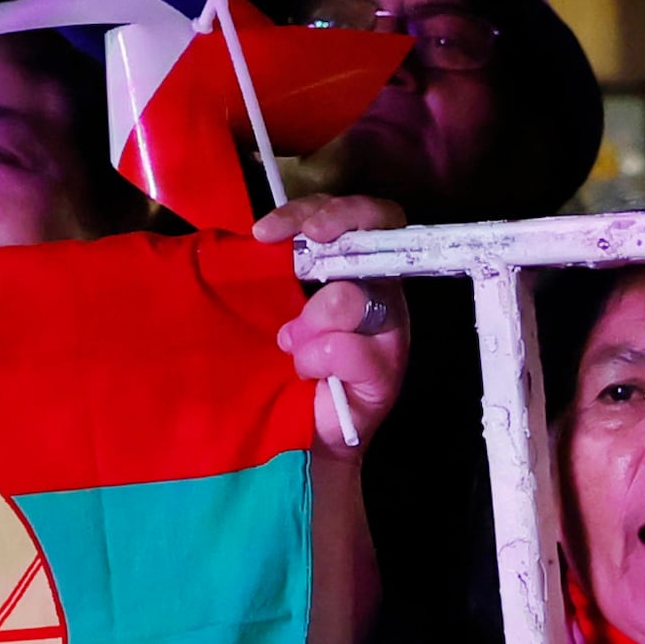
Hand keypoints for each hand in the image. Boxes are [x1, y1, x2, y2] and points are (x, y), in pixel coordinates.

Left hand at [258, 194, 409, 453]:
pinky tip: (309, 374)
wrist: (306, 433)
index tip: (270, 231)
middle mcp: (384, 293)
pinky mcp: (387, 372)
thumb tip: (253, 242)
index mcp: (362, 269)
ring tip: (292, 346)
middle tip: (287, 261)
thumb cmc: (290, 366)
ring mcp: (391, 332)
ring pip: (350, 298)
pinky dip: (316, 360)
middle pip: (366, 243)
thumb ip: (279, 274)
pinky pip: (346, 349)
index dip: (327, 210)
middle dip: (320, 245)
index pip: (367, 217)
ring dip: (309, 322)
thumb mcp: (280, 309)